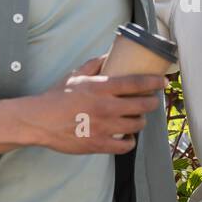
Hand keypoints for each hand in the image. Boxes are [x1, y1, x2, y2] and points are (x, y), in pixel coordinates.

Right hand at [26, 57, 164, 154]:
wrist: (40, 120)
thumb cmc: (57, 97)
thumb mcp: (76, 75)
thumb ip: (94, 65)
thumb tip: (109, 55)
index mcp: (101, 88)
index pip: (136, 83)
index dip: (154, 82)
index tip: (162, 82)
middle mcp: (106, 107)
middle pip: (143, 105)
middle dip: (152, 102)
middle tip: (152, 100)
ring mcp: (104, 127)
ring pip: (137, 125)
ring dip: (141, 120)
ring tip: (138, 117)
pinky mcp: (99, 144)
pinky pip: (125, 146)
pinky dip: (130, 141)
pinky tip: (128, 136)